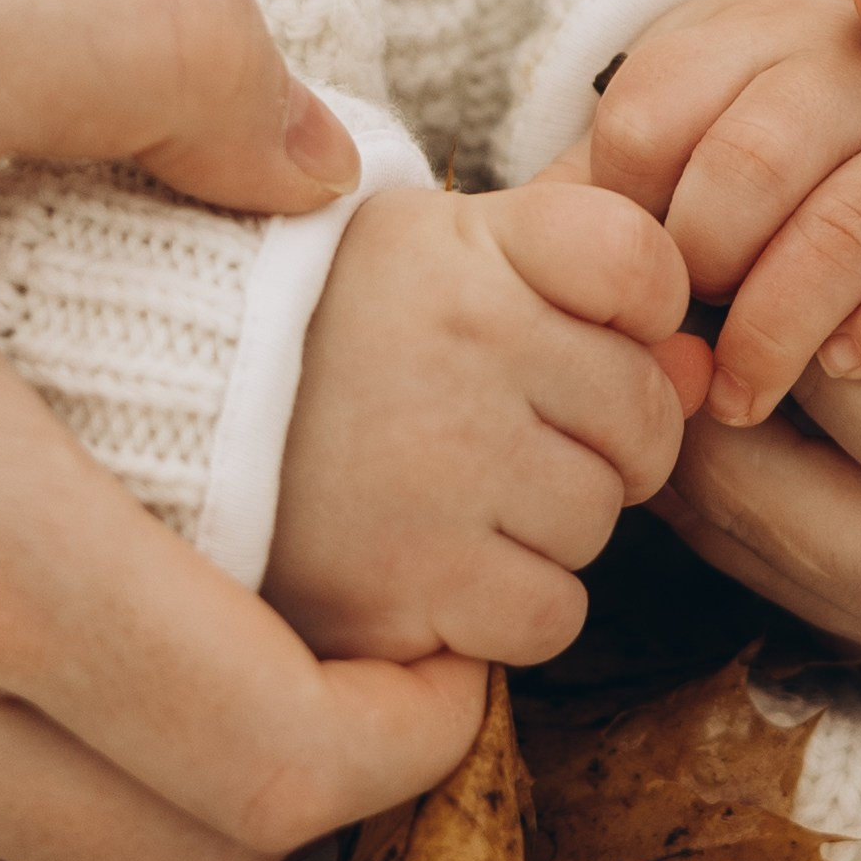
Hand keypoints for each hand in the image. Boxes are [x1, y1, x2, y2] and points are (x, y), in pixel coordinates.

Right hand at [265, 181, 705, 665]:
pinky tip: (437, 568)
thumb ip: (584, 291)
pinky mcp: (410, 583)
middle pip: (644, 411)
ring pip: (600, 519)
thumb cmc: (319, 349)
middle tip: (497, 435)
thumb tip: (707, 371)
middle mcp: (455, 346)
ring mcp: (434, 468)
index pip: (638, 262)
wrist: (153, 444)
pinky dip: (509, 609)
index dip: (638, 310)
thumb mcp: (433, 266)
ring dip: (549, 528)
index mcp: (459, 248)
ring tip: (448, 498)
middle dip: (601, 440)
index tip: (578, 330)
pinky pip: (550, 613)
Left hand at [585, 0, 860, 423]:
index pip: (651, 113)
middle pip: (749, 164)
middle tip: (682, 335)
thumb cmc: (749, 190)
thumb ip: (601, 199)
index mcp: (749, 35)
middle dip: (700, 266)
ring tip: (740, 393)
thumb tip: (559, 273)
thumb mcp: (667, 157)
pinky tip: (837, 372)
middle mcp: (860, 68)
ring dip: (774, 327)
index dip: (620, 212)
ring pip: (845, 229)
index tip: (624, 271)